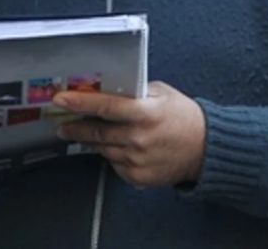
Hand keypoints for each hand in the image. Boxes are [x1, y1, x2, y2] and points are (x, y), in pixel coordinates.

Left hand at [54, 81, 206, 187]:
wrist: (206, 148)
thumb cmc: (185, 118)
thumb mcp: (163, 94)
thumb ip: (136, 92)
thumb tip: (109, 89)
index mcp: (146, 113)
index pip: (105, 107)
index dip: (80, 103)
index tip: (62, 100)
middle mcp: (139, 138)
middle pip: (97, 133)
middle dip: (76, 128)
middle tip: (64, 124)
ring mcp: (137, 160)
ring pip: (103, 150)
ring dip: (96, 142)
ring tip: (98, 134)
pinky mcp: (138, 176)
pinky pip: (115, 165)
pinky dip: (115, 156)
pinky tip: (124, 148)